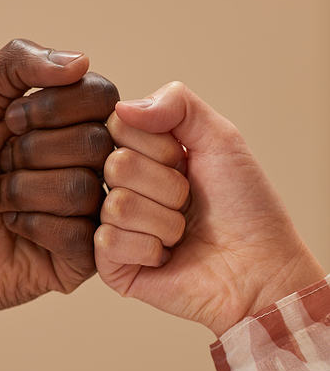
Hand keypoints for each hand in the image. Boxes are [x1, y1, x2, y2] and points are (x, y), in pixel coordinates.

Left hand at [0, 39, 116, 339]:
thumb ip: (17, 64)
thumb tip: (80, 60)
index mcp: (72, 121)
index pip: (101, 96)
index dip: (54, 107)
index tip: (9, 120)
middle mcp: (89, 164)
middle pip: (96, 142)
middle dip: (30, 153)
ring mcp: (90, 211)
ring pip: (83, 189)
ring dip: (23, 191)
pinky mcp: (83, 256)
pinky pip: (79, 235)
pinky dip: (32, 226)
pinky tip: (13, 227)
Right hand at [95, 82, 324, 336]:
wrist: (261, 267)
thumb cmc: (247, 208)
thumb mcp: (221, 138)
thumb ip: (177, 103)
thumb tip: (121, 106)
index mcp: (143, 153)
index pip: (119, 126)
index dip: (160, 146)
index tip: (187, 163)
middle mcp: (123, 186)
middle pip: (116, 165)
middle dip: (167, 186)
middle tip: (189, 203)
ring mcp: (116, 226)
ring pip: (117, 205)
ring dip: (165, 221)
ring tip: (182, 233)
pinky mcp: (113, 265)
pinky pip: (109, 241)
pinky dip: (149, 249)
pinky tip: (167, 257)